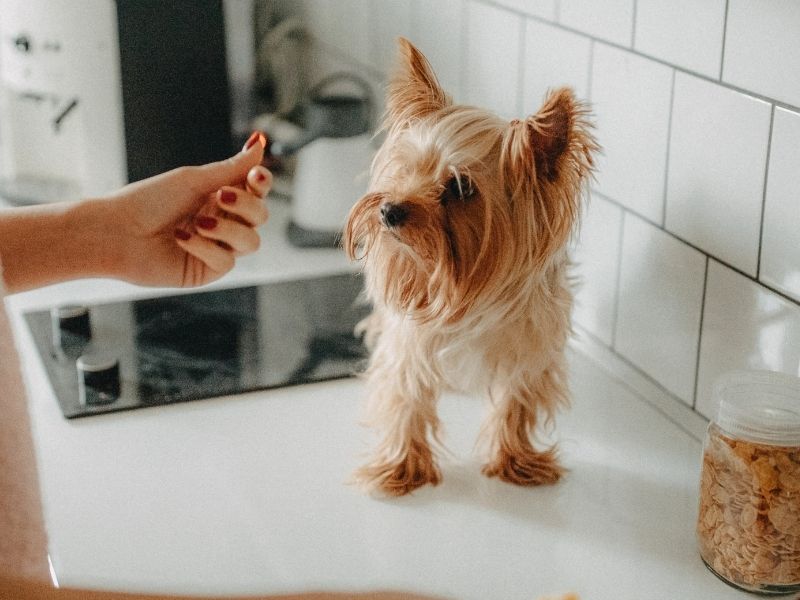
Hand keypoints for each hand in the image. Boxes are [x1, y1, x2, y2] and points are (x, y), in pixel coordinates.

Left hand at [106, 132, 271, 287]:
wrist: (115, 232)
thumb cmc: (147, 201)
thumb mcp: (193, 179)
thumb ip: (231, 167)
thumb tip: (259, 144)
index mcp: (219, 198)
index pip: (256, 191)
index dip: (262, 184)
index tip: (255, 176)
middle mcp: (222, 223)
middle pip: (260, 217)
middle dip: (247, 206)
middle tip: (221, 196)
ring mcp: (217, 248)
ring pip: (251, 242)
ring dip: (227, 229)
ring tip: (198, 222)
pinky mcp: (207, 270)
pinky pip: (226, 261)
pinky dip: (205, 247)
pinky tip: (181, 239)